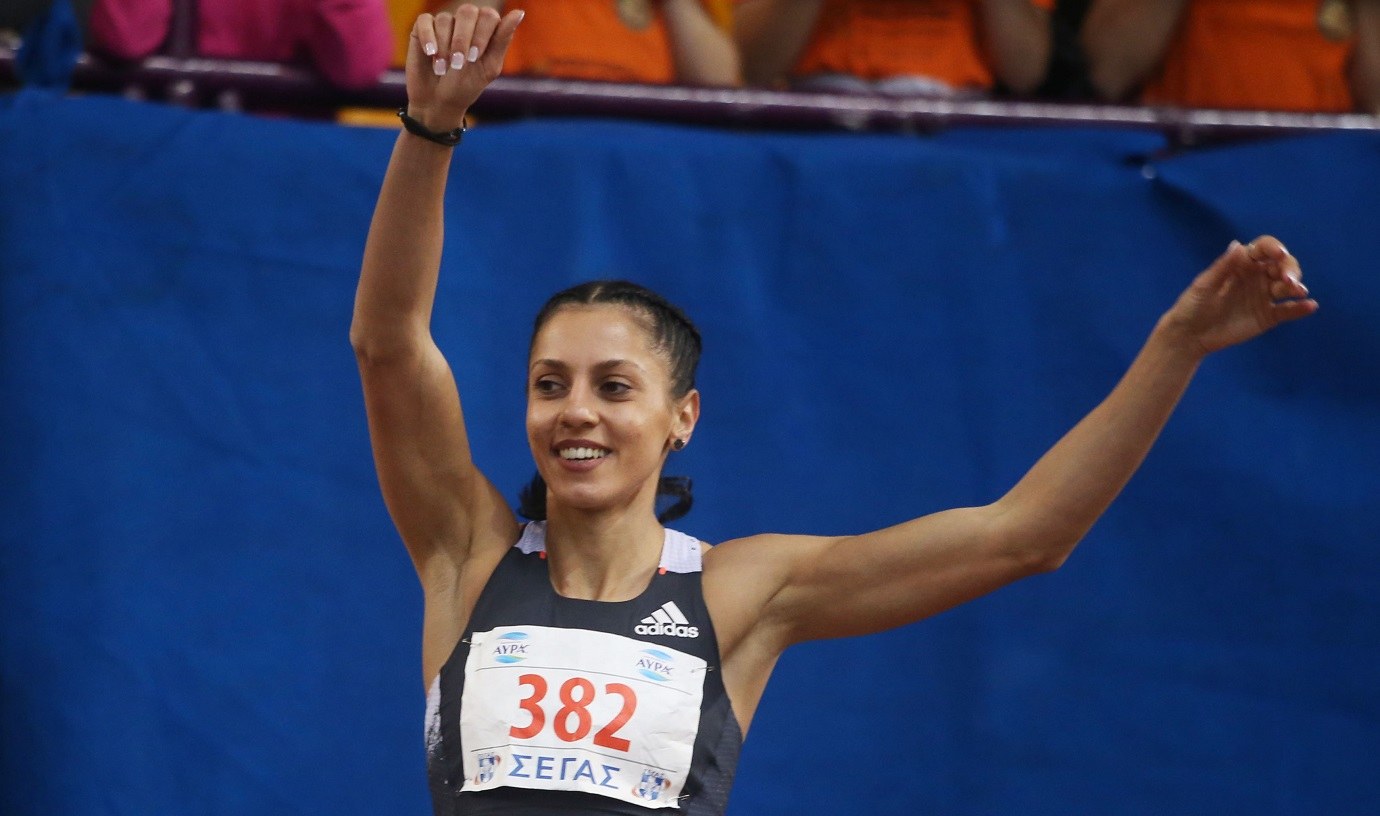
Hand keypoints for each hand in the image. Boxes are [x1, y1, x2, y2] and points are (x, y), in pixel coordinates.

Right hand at [405, 5, 524, 130]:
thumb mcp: (489, 66)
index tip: (474, 57)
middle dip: (463, 39)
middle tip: (458, 63)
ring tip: (442, 68)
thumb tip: (519, 12)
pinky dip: (428, 37)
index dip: (482, 35)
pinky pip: (425, 21)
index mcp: (486, 29)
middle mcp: (466, 22)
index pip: (489, 15)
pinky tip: (430, 54)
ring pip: (445, 19)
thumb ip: (502, 39)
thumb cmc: (466, 85)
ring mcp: (444, 23)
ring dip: (444, 46)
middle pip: (467, 11)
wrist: (438, 102)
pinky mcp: (423, 28)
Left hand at [1160, 235, 1318, 357]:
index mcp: (1242, 264)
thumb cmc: (1192, 305)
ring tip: (1298, 291)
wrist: (1190, 335)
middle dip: (1289, 268)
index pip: (1264, 249)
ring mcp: (1264, 296)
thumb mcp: (1204, 285)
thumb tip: (1238, 245)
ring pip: (1288, 286)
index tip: (1278, 254)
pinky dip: (1300, 308)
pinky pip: (1288, 310)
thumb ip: (1222, 267)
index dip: (1274, 248)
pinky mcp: (1268, 316)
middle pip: (1282, 265)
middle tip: (1288, 280)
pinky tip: (1310, 306)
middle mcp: (1257, 277)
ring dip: (1296, 286)